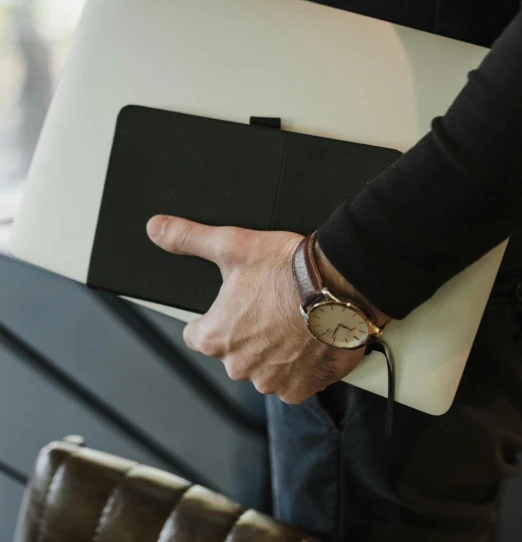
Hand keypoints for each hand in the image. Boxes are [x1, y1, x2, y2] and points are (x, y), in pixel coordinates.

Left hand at [146, 215, 365, 403]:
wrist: (339, 285)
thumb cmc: (288, 270)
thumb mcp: (231, 245)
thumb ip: (188, 238)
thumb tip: (158, 228)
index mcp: (216, 337)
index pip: (196, 335)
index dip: (210, 318)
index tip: (228, 308)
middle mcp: (239, 365)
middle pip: (233, 350)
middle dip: (247, 332)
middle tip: (268, 305)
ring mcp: (271, 380)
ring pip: (263, 366)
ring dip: (273, 349)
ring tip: (290, 319)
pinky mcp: (301, 388)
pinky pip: (292, 381)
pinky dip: (298, 364)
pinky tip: (306, 338)